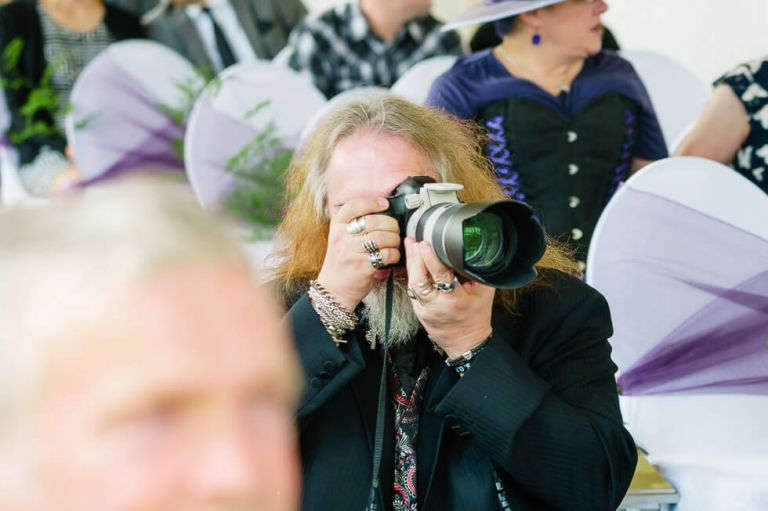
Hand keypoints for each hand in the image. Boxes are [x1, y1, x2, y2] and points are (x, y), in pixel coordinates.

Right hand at [316, 198, 399, 311]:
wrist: (334, 289)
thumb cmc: (342, 261)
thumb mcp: (340, 238)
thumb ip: (354, 223)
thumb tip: (380, 209)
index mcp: (337, 226)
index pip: (354, 206)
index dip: (372, 202)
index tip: (384, 204)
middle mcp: (342, 237)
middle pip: (373, 221)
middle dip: (390, 224)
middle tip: (394, 229)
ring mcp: (351, 252)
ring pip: (382, 237)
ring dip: (394, 239)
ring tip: (394, 242)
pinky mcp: (363, 266)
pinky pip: (386, 254)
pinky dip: (394, 254)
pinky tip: (392, 256)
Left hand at [404, 237, 493, 357]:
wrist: (466, 342)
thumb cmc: (477, 316)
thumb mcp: (484, 292)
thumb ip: (476, 271)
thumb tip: (469, 250)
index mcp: (455, 300)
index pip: (441, 277)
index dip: (431, 259)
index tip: (425, 244)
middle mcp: (437, 306)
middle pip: (419, 280)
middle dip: (415, 258)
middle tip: (413, 241)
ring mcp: (425, 310)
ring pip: (412, 284)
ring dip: (411, 263)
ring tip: (410, 246)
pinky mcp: (418, 311)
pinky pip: (412, 289)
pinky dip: (412, 274)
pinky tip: (412, 261)